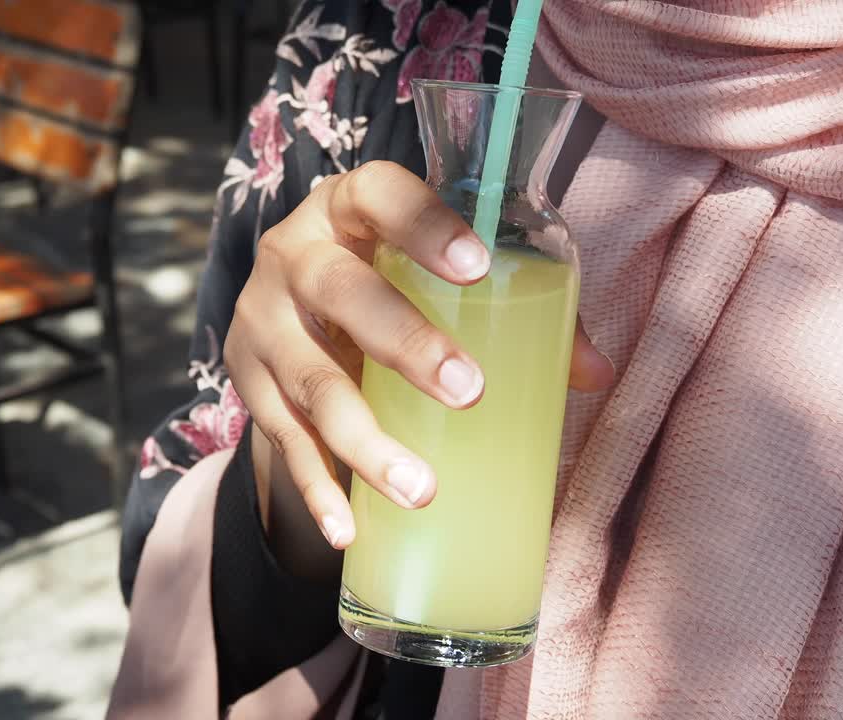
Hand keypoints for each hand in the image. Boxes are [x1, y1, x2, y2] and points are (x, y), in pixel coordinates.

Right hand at [223, 161, 614, 558]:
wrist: (287, 308)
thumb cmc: (387, 280)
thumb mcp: (431, 273)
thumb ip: (517, 309)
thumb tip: (594, 373)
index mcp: (345, 210)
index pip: (378, 193)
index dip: (424, 224)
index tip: (478, 267)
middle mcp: (293, 256)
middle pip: (340, 292)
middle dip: (403, 342)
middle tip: (469, 391)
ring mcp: (263, 322)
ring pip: (312, 382)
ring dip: (366, 440)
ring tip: (421, 489)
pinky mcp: (248, 383)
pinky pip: (284, 441)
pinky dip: (318, 489)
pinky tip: (349, 529)